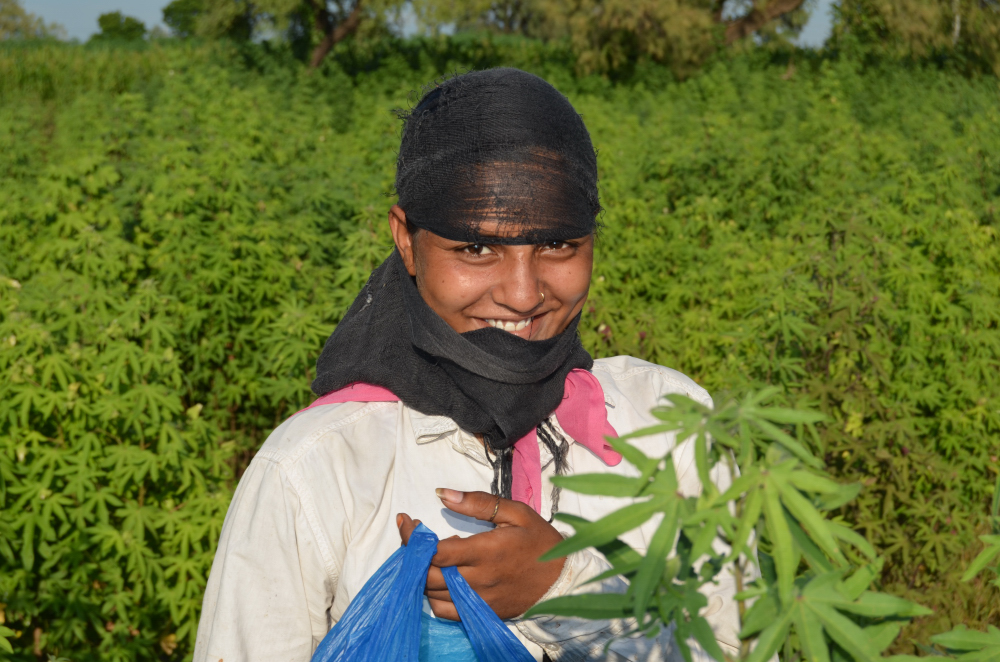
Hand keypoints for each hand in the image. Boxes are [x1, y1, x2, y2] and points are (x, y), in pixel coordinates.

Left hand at [396, 489, 565, 620]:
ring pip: (432, 593)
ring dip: (419, 573)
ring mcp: (478, 600)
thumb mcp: (516, 513)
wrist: (563, 581)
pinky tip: (436, 578)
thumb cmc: (540, 542)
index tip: (407, 521)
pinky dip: (432, 595)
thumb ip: (478, 503)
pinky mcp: (481, 613)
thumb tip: (442, 493)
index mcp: (486, 551)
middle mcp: (478, 579)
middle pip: (427, 574)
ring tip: (423, 554)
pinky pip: (444, 611)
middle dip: (410, 554)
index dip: (413, 537)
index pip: (435, 551)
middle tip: (411, 536)